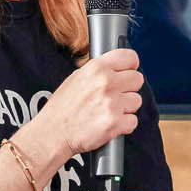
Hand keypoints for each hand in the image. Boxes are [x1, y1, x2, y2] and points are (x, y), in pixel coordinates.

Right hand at [27, 49, 142, 164]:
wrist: (53, 133)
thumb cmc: (61, 108)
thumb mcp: (76, 78)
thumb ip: (99, 71)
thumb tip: (117, 68)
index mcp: (96, 68)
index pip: (130, 57)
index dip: (131, 66)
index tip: (128, 71)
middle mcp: (106, 83)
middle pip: (137, 79)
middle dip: (129, 88)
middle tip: (116, 95)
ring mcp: (112, 103)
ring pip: (137, 101)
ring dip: (126, 108)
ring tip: (109, 111)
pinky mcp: (115, 123)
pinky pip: (133, 121)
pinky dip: (124, 125)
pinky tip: (109, 123)